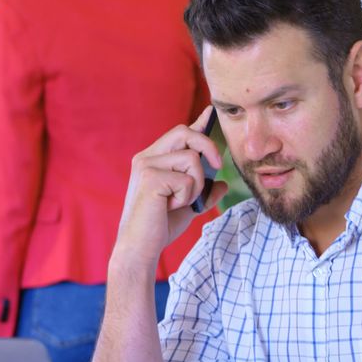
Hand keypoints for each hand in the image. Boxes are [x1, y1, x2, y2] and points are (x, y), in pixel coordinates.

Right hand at [112, 106, 227, 271]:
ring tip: (180, 202)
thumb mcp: (188, 206)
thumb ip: (203, 192)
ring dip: (196, 184)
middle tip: (217, 165)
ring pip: (191, 159)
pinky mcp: (150, 178)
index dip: (198, 123)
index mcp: (153, 160)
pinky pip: (187, 179)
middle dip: (207, 146)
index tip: (211, 112)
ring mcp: (146, 166)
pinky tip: (171, 207)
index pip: (179, 134)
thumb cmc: (159, 227)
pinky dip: (188, 197)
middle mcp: (146, 157)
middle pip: (184, 132)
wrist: (140, 249)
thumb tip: (222, 184)